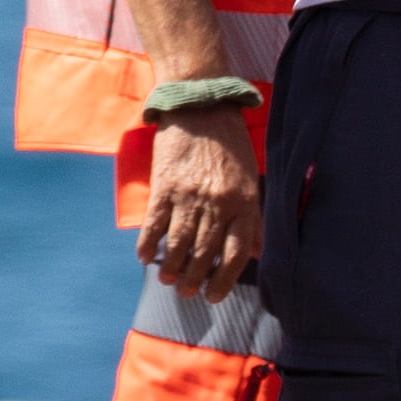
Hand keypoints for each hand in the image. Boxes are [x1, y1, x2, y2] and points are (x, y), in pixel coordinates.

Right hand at [136, 106, 260, 301]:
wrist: (200, 106)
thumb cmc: (229, 143)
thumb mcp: (251, 178)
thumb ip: (254, 217)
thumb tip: (255, 253)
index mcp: (244, 202)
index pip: (236, 254)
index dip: (224, 281)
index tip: (214, 295)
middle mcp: (218, 203)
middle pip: (204, 255)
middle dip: (194, 280)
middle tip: (187, 292)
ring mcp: (190, 196)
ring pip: (178, 246)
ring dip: (171, 269)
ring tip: (168, 280)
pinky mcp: (164, 187)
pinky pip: (154, 226)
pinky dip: (148, 246)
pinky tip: (145, 257)